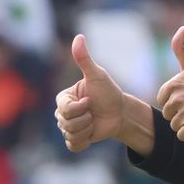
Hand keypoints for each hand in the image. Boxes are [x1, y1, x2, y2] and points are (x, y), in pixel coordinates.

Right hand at [55, 34, 125, 151]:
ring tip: (94, 122)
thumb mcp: (97, 75)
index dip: (79, 108)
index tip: (90, 102)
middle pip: (65, 123)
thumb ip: (84, 59)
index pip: (64, 109)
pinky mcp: (75, 139)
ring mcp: (68, 126)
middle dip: (85, 119)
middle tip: (93, 113)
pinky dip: (83, 142)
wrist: (120, 112)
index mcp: (63, 98)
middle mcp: (62, 112)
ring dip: (87, 130)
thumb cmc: (109, 92)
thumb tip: (78, 37)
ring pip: (70, 134)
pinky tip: (91, 134)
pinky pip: (72, 146)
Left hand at [156, 26, 183, 141]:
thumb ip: (180, 48)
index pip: (163, 100)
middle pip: (168, 113)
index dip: (177, 101)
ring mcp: (183, 111)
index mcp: (172, 84)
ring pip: (175, 125)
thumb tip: (182, 28)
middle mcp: (175, 97)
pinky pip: (182, 136)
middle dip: (181, 113)